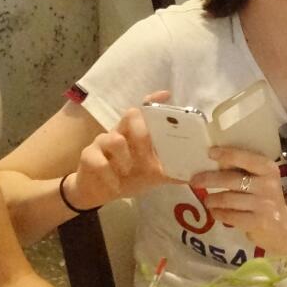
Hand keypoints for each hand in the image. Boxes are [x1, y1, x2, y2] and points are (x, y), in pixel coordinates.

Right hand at [70, 91, 174, 208]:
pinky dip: (110, 176)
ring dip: (125, 159)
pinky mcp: (89, 156)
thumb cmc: (128, 177)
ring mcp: (103, 142)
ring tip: (128, 173)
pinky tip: (115, 185)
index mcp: (136, 133)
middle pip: (131, 116)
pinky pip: (100, 162)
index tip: (166, 95)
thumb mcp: (153, 175)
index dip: (153, 100)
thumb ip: (172, 172)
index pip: (144, 110)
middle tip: (147, 156)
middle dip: (142, 135)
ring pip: (115, 139)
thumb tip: (198, 175)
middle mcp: (120, 131)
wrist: (99, 192)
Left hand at [191, 146, 286, 254]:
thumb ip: (244, 172)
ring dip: (212, 199)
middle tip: (194, 181)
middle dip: (209, 179)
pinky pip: (230, 216)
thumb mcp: (262, 181)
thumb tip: (216, 162)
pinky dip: (218, 213)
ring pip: (228, 199)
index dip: (227, 154)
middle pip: (231, 179)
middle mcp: (267, 185)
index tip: (210, 153)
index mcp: (268, 170)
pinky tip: (215, 212)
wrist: (285, 228)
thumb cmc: (267, 199)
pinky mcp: (257, 222)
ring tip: (207, 200)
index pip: (246, 158)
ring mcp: (263, 205)